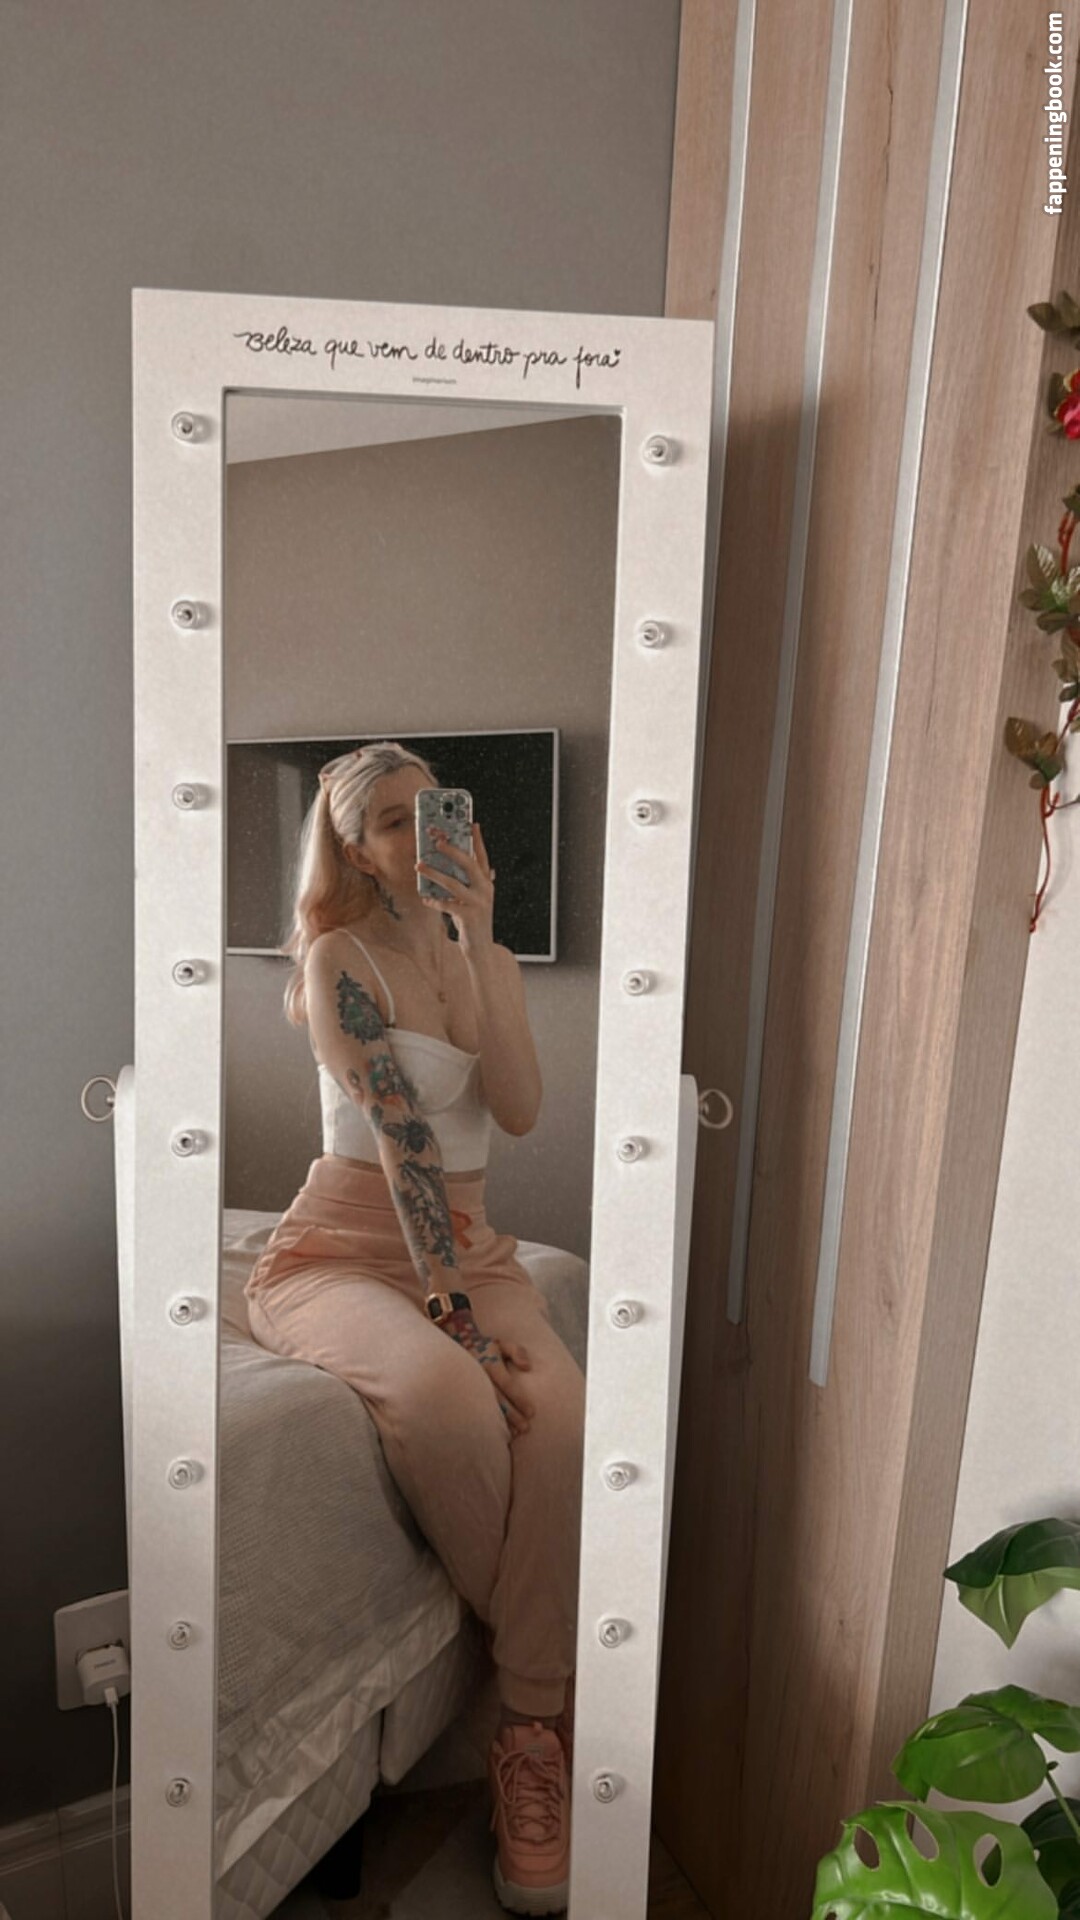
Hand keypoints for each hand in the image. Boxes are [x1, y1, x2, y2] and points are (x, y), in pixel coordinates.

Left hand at [415, 822, 495, 951]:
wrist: (481, 948)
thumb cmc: (472, 920)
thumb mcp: (474, 899)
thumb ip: (469, 882)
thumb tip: (452, 864)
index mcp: (486, 883)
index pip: (482, 856)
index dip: (477, 840)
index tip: (472, 823)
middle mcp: (485, 890)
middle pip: (469, 864)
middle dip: (452, 850)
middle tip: (436, 840)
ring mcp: (478, 903)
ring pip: (453, 883)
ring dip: (434, 873)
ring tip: (418, 865)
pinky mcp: (468, 916)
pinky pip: (447, 904)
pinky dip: (434, 901)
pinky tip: (425, 898)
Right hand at [438, 1308, 533, 1435]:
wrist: (456, 1346)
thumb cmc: (485, 1348)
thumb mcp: (502, 1344)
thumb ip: (517, 1352)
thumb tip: (527, 1367)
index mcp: (490, 1364)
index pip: (507, 1384)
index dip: (519, 1399)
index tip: (532, 1413)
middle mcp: (479, 1376)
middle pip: (497, 1399)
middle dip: (512, 1415)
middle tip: (525, 1428)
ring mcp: (470, 1386)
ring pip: (486, 1408)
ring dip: (500, 1422)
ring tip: (513, 1434)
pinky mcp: (463, 1394)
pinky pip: (475, 1410)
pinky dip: (486, 1422)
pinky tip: (495, 1433)